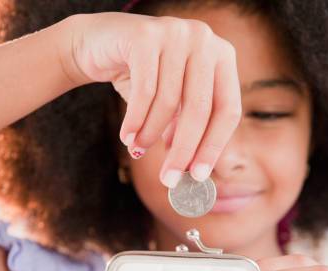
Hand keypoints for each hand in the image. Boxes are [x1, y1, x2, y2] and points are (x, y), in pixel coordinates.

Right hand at [62, 12, 241, 186]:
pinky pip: (144, 91)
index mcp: (222, 56)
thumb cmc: (143, 78)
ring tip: (138, 150)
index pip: (228, 109)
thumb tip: (194, 172)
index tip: (198, 176)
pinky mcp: (145, 34)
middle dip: (183, 150)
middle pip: (200, 109)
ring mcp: (176, 32)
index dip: (213, 146)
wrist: (99, 44)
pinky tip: (127, 137)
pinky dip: (135, 121)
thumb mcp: (173, 104)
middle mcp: (205, 39)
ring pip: (169, 102)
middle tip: (168, 180)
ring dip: (151, 135)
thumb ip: (187, 129)